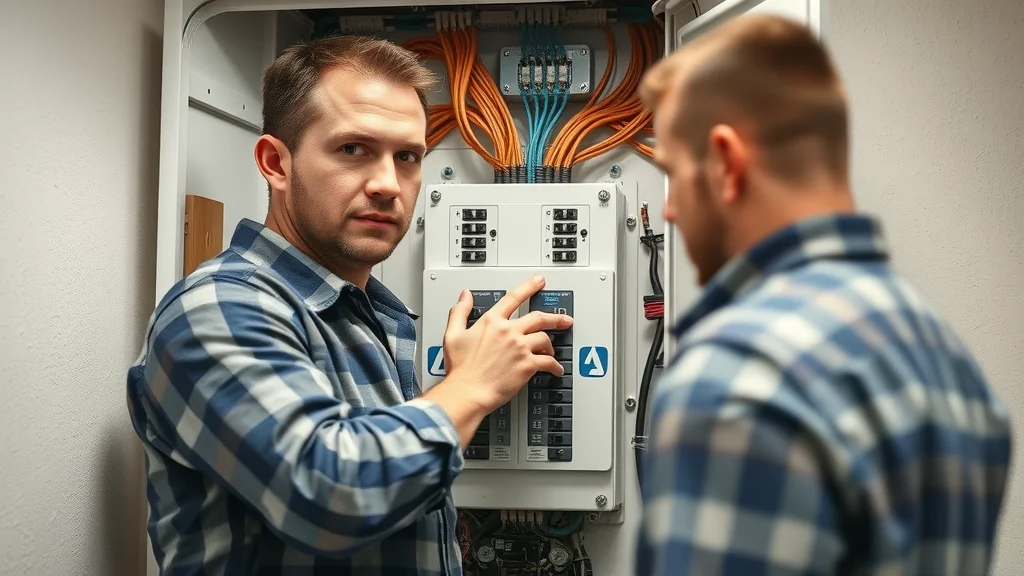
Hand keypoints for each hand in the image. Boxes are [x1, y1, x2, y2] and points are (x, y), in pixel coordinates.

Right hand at [442, 275, 572, 412]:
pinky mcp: (527, 365)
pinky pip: (548, 362)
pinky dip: (555, 366)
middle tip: (564, 319)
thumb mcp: (452, 334)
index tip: (539, 281)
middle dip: (555, 318)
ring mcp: (520, 348)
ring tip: (552, 350)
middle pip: (538, 317)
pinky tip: (555, 369)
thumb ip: (459, 311)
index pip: (513, 297)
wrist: (467, 392)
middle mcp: (508, 331)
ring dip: (551, 345)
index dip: (529, 286)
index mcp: (492, 322)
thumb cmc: (460, 368)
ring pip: (545, 339)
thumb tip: (465, 296)